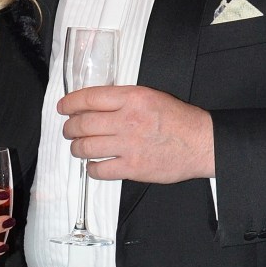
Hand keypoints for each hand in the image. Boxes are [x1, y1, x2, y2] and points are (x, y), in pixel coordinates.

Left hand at [58, 85, 213, 182]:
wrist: (202, 143)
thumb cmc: (179, 120)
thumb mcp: (151, 97)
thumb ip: (123, 100)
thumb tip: (94, 106)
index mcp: (132, 98)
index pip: (89, 98)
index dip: (70, 103)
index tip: (63, 108)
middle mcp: (128, 120)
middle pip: (83, 123)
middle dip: (69, 128)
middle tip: (69, 131)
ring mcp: (129, 146)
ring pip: (86, 147)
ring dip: (76, 148)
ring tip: (78, 148)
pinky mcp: (133, 168)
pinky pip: (100, 170)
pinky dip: (91, 168)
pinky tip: (94, 165)